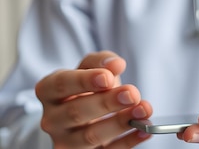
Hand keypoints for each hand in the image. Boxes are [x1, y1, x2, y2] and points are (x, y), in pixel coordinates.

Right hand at [35, 51, 152, 147]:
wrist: (86, 113)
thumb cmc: (88, 87)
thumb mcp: (91, 68)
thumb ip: (101, 61)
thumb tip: (116, 64)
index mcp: (49, 91)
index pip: (61, 84)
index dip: (84, 81)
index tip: (108, 78)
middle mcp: (52, 119)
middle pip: (76, 112)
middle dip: (106, 103)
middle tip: (132, 94)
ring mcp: (66, 141)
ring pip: (91, 136)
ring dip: (120, 123)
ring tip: (144, 110)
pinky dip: (128, 141)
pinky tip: (144, 130)